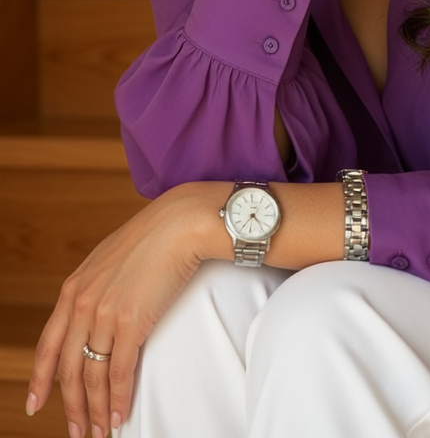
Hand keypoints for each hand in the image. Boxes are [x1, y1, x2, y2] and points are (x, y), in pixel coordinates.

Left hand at [27, 182, 228, 437]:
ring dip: (96, 409)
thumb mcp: (111, 258)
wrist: (182, 222)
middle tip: (77, 430)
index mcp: (74, 287)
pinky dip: (119, 398)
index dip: (40, 379)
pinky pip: (120, 371)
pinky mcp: (131, 321)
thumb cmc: (156, 236)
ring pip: (92, 375)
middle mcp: (82, 302)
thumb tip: (99, 310)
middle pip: (67, 368)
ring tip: (101, 430)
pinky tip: (120, 414)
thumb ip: (98, 286)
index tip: (36, 403)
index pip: (48, 344)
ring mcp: (104, 313)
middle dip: (72, 406)